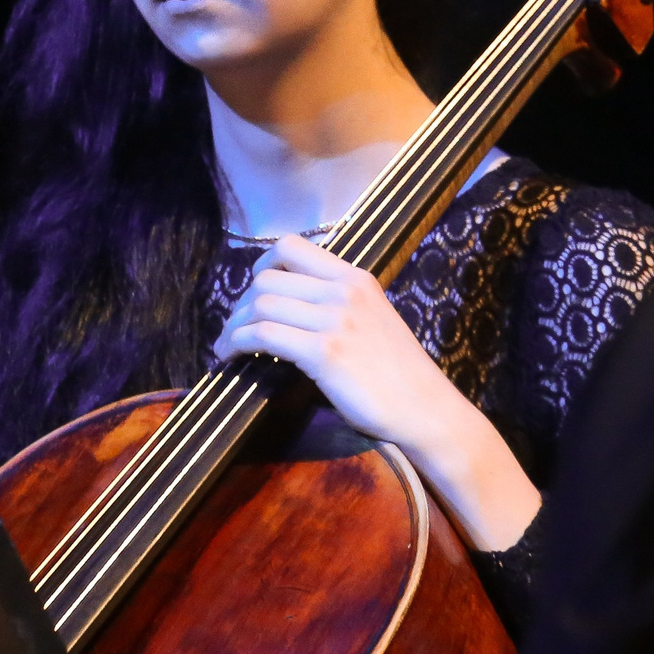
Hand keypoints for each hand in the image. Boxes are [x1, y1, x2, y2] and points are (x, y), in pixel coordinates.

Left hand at [211, 236, 543, 550]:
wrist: (425, 408)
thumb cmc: (399, 374)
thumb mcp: (373, 320)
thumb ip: (338, 306)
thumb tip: (293, 309)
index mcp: (355, 278)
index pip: (292, 245)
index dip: (261, 264)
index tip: (254, 290)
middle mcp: (343, 291)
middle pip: (267, 277)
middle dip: (242, 303)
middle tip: (237, 328)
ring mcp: (334, 319)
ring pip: (261, 303)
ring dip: (234, 325)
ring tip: (228, 346)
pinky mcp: (323, 351)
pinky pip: (263, 334)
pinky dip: (237, 343)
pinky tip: (231, 356)